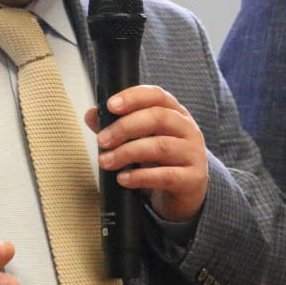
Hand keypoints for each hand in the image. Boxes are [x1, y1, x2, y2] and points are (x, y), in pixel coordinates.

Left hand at [84, 84, 208, 222]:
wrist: (188, 189)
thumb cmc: (162, 158)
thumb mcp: (141, 138)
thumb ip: (117, 125)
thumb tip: (92, 115)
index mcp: (175, 112)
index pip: (156, 95)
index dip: (133, 97)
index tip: (110, 105)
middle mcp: (187, 129)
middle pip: (158, 118)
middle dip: (125, 127)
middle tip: (102, 140)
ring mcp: (193, 153)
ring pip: (160, 147)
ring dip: (127, 153)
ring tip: (106, 161)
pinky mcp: (193, 179)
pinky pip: (166, 175)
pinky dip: (140, 176)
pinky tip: (123, 179)